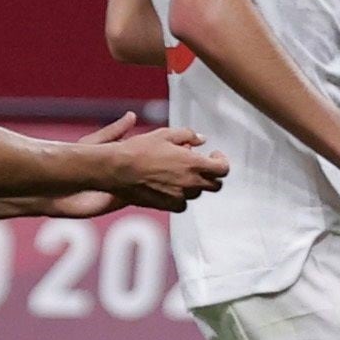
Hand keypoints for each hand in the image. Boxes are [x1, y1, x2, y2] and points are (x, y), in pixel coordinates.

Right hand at [85, 115, 227, 211]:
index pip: (223, 169)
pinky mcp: (166, 206)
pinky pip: (182, 205)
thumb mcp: (165, 134)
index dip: (221, 162)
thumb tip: (202, 140)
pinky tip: (171, 187)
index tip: (213, 156)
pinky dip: (181, 197)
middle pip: (215, 185)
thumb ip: (188, 135)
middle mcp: (190, 182)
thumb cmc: (139, 149)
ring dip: (194, 184)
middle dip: (211, 175)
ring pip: (197, 194)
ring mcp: (179, 196)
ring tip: (179, 173)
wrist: (116, 168)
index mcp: (193, 163)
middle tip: (201, 166)